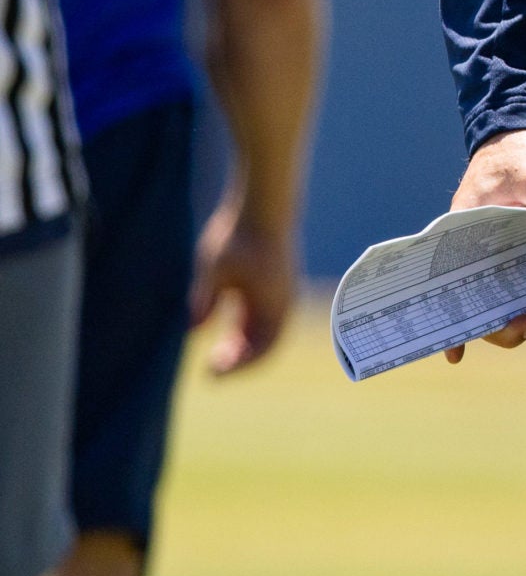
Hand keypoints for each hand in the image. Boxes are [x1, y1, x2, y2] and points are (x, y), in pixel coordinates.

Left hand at [189, 188, 295, 375]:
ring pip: (262, 333)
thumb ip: (204, 298)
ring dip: (242, 348)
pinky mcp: (270, 285)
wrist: (262, 203)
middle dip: (240, 361)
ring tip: (215, 356)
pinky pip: (259, 318)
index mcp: (274, 302)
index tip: (211, 372)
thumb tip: (193, 329)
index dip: (239, 367)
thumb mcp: (214, 267)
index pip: (263, 349)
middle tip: (210, 370)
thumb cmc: (238, 233)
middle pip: (265, 345)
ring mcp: (277, 293)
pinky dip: (244, 332)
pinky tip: (222, 332)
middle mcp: (282, 302)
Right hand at [441, 128, 525, 362]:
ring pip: (495, 297)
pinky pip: (508, 283)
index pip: (455, 292)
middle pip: (478, 302)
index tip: (470, 347)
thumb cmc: (521, 156)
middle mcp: (466, 252)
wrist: (522, 133)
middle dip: (507, 324)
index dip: (463, 323)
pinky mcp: (507, 249)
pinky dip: (517, 303)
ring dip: (518, 317)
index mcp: (459, 238)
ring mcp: (486, 252)